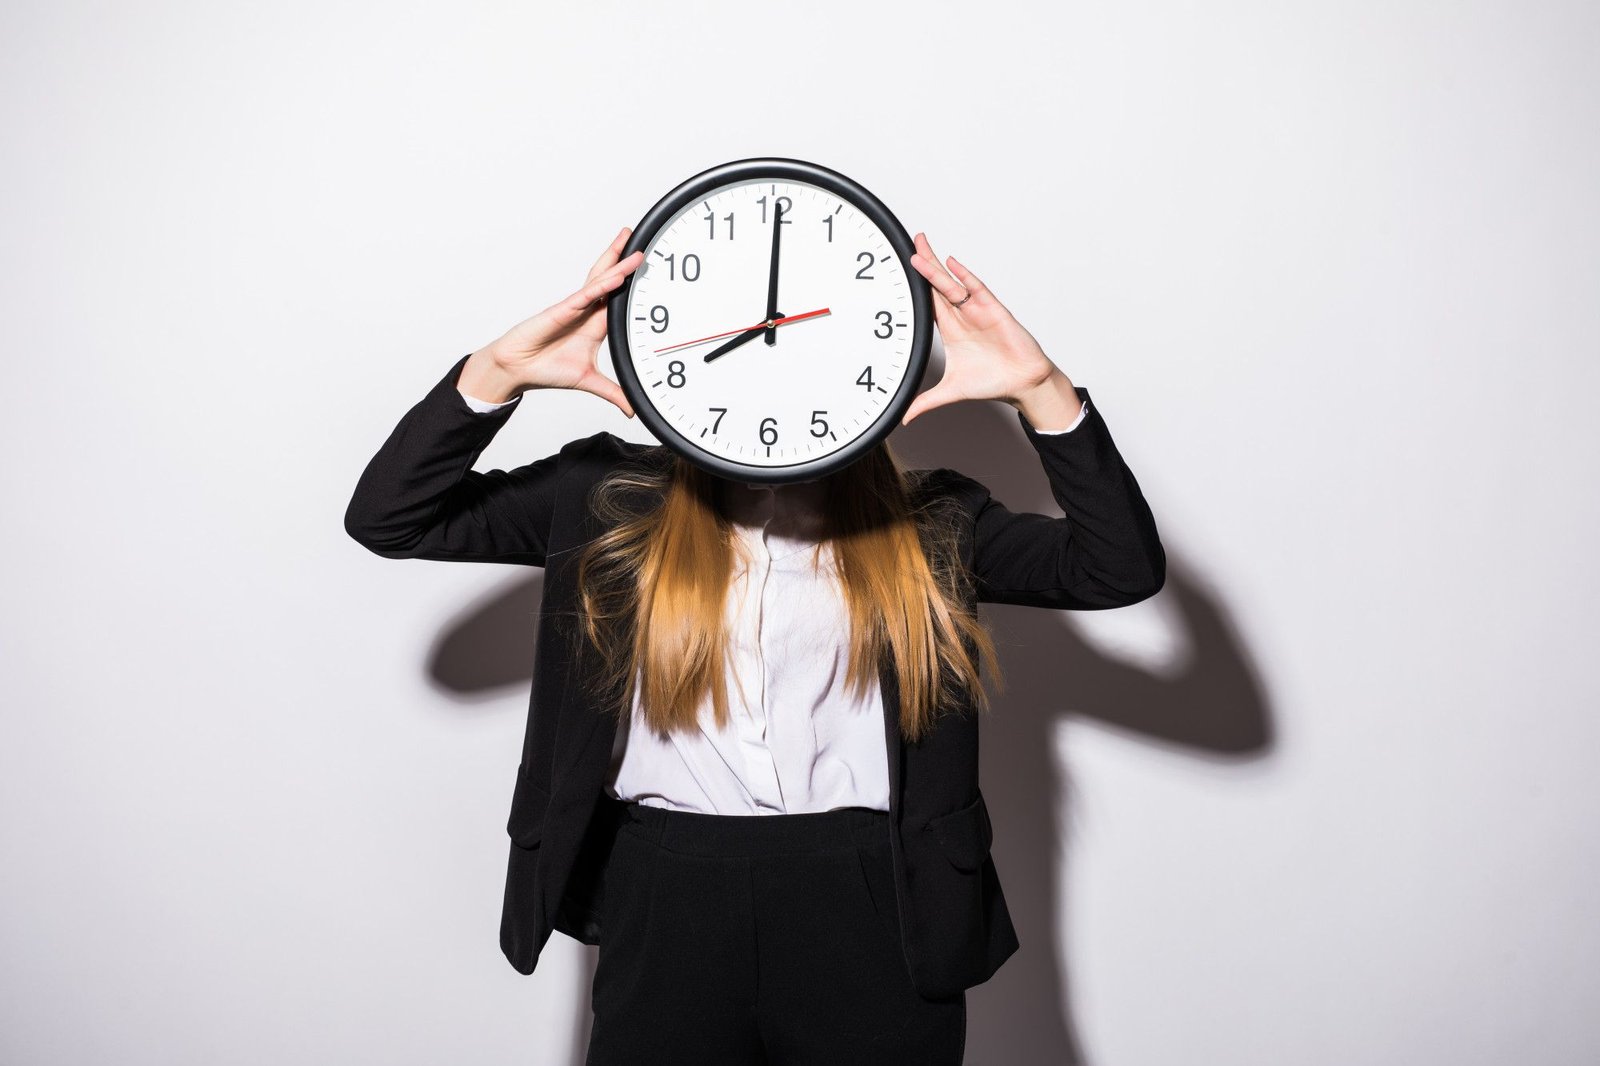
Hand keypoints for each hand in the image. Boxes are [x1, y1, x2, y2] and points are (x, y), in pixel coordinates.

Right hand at [460, 226, 645, 413]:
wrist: (518, 371)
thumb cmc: (547, 370)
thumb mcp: (590, 383)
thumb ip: (614, 393)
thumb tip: (633, 410)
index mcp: (596, 324)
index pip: (619, 298)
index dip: (632, 282)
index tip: (647, 266)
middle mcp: (587, 311)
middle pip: (610, 279)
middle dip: (623, 258)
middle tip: (640, 240)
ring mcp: (575, 308)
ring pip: (600, 281)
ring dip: (616, 263)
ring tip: (632, 246)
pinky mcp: (562, 311)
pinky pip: (585, 296)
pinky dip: (601, 286)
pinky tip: (616, 275)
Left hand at [902, 232, 1080, 428]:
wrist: (1023, 383)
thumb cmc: (993, 382)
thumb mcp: (951, 392)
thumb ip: (926, 401)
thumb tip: (904, 417)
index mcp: (950, 331)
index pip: (927, 303)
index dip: (916, 287)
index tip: (903, 272)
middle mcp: (962, 317)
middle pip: (937, 287)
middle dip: (925, 266)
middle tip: (912, 246)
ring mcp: (977, 311)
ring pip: (952, 285)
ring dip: (935, 270)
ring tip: (920, 252)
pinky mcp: (994, 311)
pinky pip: (977, 289)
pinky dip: (965, 276)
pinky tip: (953, 263)